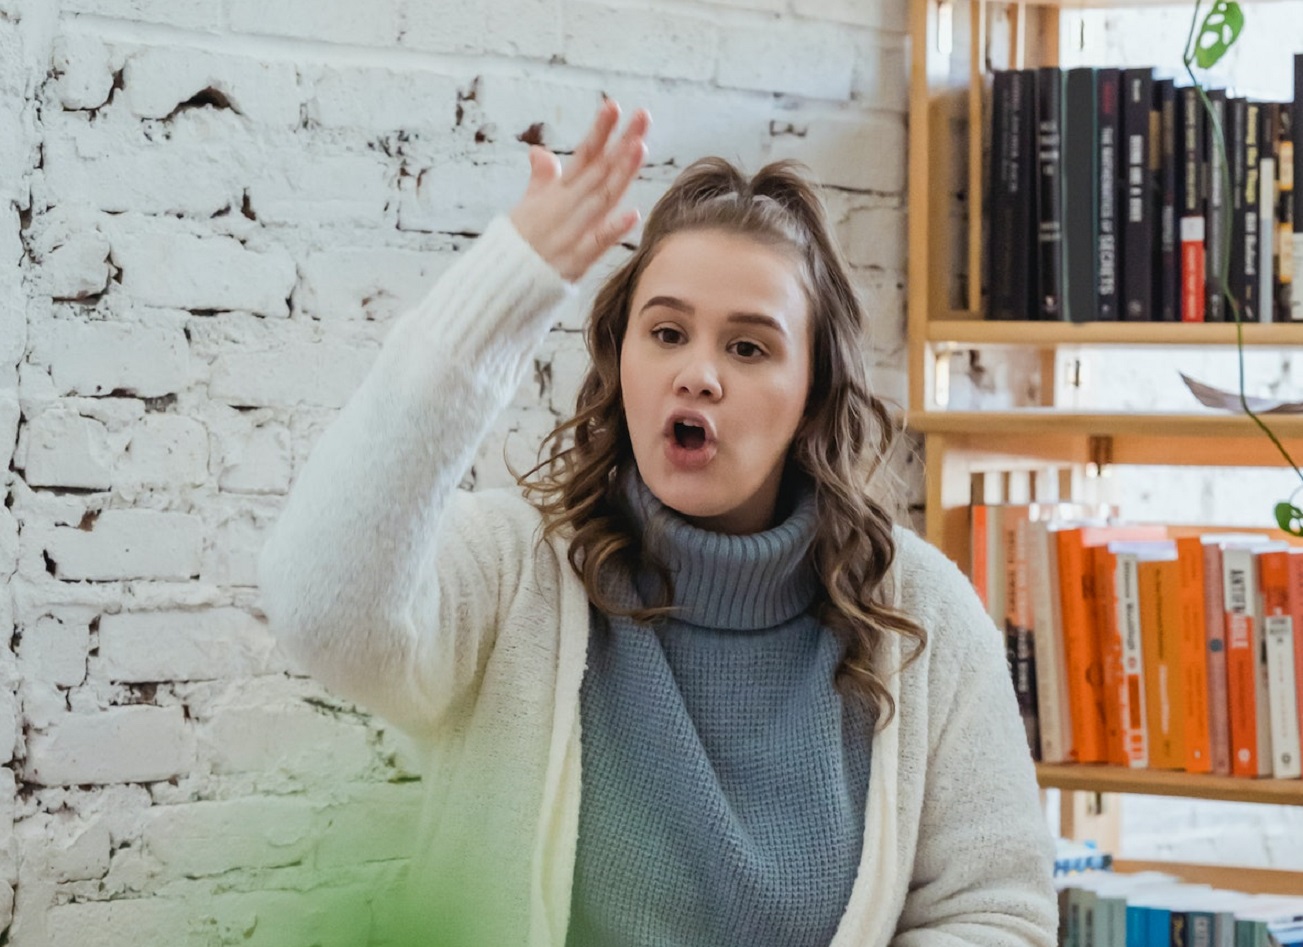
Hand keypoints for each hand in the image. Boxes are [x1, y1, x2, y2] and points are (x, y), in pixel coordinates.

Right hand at [509, 99, 649, 282]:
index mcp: (556, 193)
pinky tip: (633, 214)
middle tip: (642, 116)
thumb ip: (540, 180)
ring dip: (620, 173)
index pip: (583, 155)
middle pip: (599, 170)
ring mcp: (571, 232)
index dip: (599, 131)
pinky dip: (613, 230)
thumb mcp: (525, 207)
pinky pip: (596, 243)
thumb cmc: (516, 245)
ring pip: (601, 198)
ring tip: (640, 147)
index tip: (613, 105)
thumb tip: (539, 152)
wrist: (499, 284)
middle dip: (622, 142)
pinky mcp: (574, 260)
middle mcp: (565, 207)